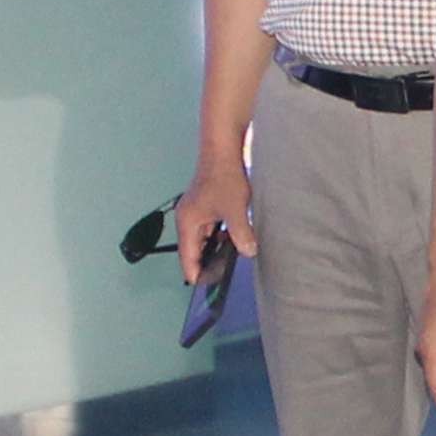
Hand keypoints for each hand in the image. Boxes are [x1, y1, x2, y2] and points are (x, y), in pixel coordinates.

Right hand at [174, 147, 255, 283]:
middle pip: (194, 250)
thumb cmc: (224, 176)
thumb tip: (248, 252)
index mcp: (187, 223)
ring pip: (203, 239)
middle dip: (208, 263)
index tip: (209, 286)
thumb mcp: (236, 209)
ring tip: (232, 258)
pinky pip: (210, 228)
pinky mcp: (205, 205)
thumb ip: (241, 233)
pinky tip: (235, 237)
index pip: (187, 258)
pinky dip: (220, 236)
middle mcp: (187, 219)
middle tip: (225, 274)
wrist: (223, 149)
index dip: (198, 274)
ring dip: (216, 248)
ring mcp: (195, 212)